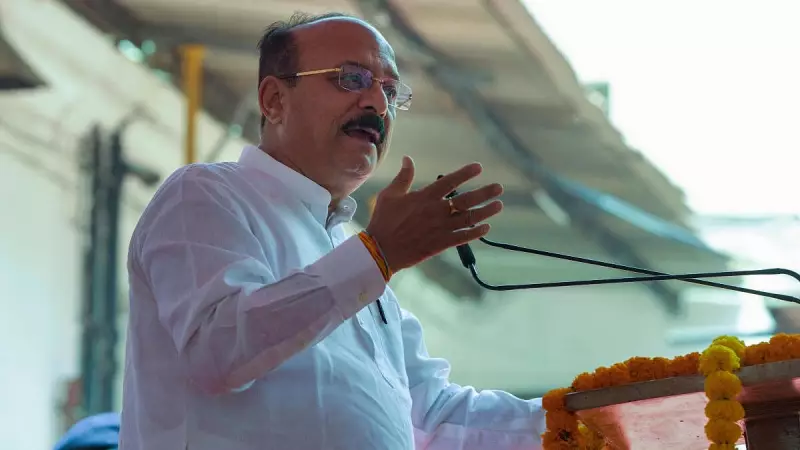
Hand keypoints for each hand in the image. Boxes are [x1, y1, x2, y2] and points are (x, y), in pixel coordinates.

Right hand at [365, 156, 502, 271]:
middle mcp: (436, 211)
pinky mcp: (440, 244)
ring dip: (485, 212)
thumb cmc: (383, 220)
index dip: (465, 173)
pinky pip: (462, 237)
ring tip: (498, 205)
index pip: (449, 182)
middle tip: (499, 188)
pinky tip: (486, 228)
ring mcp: (440, 228)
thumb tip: (407, 158)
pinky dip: (475, 233)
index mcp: (424, 197)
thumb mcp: (389, 194)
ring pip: (468, 218)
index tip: (479, 167)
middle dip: (484, 193)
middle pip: (466, 200)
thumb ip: (403, 177)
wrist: (381, 249)